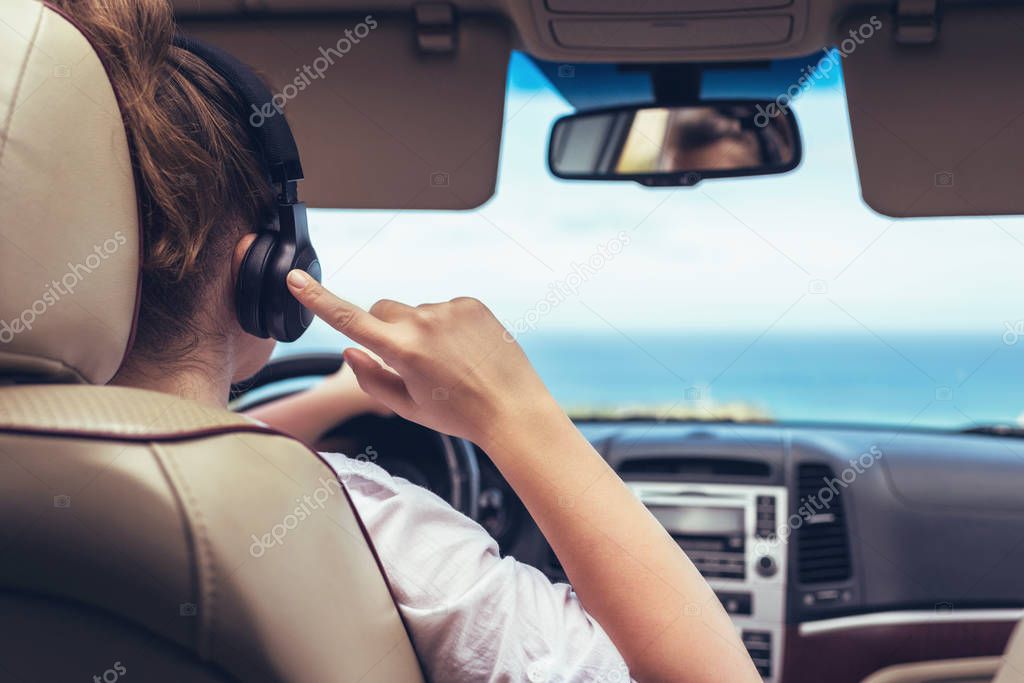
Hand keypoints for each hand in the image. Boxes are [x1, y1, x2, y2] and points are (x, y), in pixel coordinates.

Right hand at [286, 270, 560, 445]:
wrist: (513, 409)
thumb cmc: (458, 415)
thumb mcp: (407, 408)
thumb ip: (370, 379)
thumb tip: (349, 351)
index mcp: (401, 350)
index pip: (348, 319)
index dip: (317, 299)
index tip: (294, 277)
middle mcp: (422, 322)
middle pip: (381, 311)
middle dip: (383, 330)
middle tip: (409, 362)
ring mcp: (448, 309)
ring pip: (414, 312)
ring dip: (419, 330)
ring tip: (449, 363)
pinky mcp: (470, 303)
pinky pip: (443, 309)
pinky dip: (446, 326)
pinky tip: (465, 351)